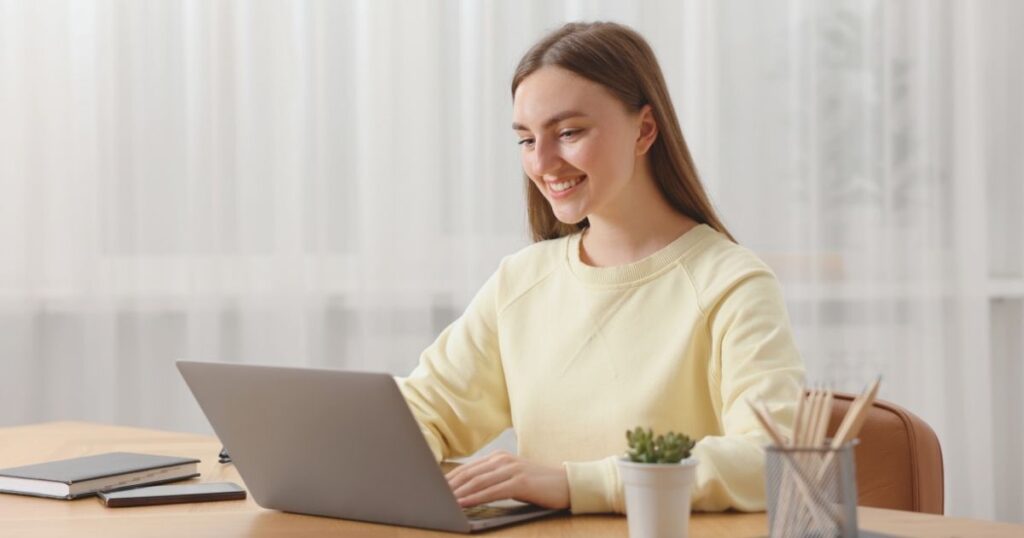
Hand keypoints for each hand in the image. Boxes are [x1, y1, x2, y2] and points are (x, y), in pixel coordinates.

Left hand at [445, 450, 569, 509]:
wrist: (566, 484)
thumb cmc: (537, 485)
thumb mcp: (512, 479)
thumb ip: (493, 481)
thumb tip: (468, 492)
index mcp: (499, 458)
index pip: (468, 469)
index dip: (450, 479)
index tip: (435, 490)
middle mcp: (503, 460)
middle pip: (469, 473)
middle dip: (450, 487)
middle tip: (433, 497)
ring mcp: (511, 469)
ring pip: (478, 482)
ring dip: (459, 493)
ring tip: (444, 502)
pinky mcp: (520, 482)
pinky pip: (492, 491)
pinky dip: (476, 498)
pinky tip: (464, 504)